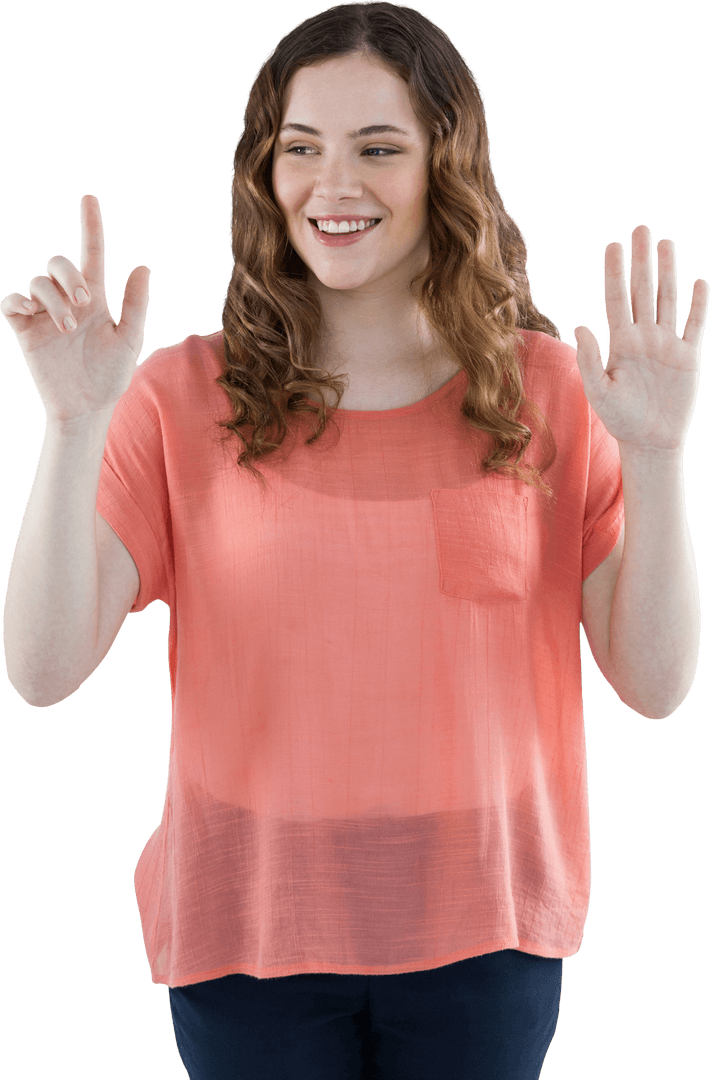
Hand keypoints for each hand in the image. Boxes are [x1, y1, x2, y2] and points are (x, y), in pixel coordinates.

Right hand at [0, 193, 150, 423]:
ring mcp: (45, 314)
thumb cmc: (111, 377)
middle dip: (69, 275)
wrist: (86, 407)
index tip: (90, 198)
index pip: (92, 254)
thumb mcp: (130, 341)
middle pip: (58, 262)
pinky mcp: (25, 330)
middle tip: (86, 301)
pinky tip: (31, 314)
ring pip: (38, 283)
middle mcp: (68, 300)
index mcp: (96, 299)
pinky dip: (18, 301)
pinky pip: (11, 301)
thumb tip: (142, 267)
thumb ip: (136, 305)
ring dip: (54, 300)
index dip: (91, 226)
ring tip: (69, 328)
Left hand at [573, 223, 708, 453]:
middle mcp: (643, 337)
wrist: (650, 441)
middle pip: (643, 290)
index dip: (614, 272)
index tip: (612, 245)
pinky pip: (693, 324)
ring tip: (665, 244)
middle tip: (640, 229)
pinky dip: (697, 304)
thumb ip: (588, 360)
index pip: (616, 298)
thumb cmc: (619, 419)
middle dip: (641, 261)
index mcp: (620, 342)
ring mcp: (666, 344)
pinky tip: (699, 283)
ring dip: (668, 272)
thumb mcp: (598, 391)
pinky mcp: (687, 356)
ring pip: (667, 299)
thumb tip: (580, 327)